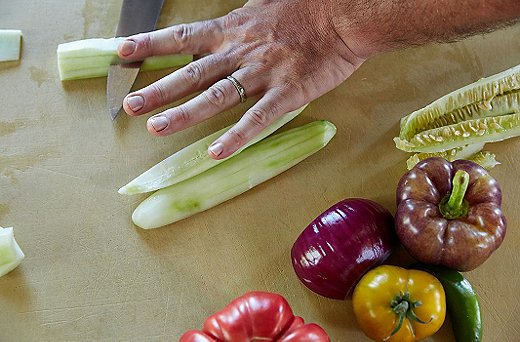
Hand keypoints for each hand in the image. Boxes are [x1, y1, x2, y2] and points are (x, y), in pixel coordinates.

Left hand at [118, 0, 364, 158]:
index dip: (151, 44)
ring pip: (217, 96)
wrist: (342, 16)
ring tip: (157, 128)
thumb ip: (236, 25)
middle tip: (130, 106)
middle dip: (158, 89)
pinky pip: (257, 117)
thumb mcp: (261, 9)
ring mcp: (262, 74)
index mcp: (232, 31)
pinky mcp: (286, 93)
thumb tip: (217, 33)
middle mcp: (240, 52)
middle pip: (192, 73)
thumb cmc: (304, 11)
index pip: (183, 37)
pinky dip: (236, 135)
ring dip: (185, 113)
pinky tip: (217, 151)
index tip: (123, 52)